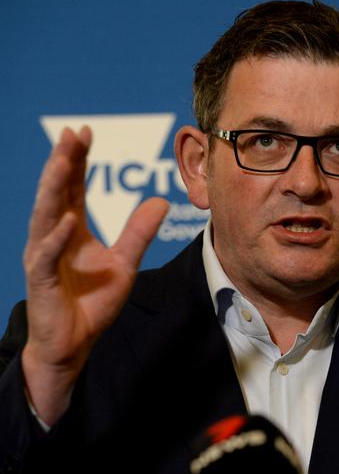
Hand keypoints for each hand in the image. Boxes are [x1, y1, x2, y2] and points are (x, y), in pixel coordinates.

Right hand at [21, 127, 168, 423]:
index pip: (72, 187)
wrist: (74, 342)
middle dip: (63, 162)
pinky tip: (67, 220)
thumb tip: (161, 201)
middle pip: (57, 192)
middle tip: (72, 132)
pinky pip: (48, 256)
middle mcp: (54, 236)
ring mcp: (44, 256)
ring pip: (46, 215)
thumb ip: (139, 233)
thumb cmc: (92, 302)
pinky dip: (57, 237)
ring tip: (63, 159)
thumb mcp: (124, 263)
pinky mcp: (42, 280)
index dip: (77, 159)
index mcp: (71, 229)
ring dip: (54, 187)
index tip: (84, 131)